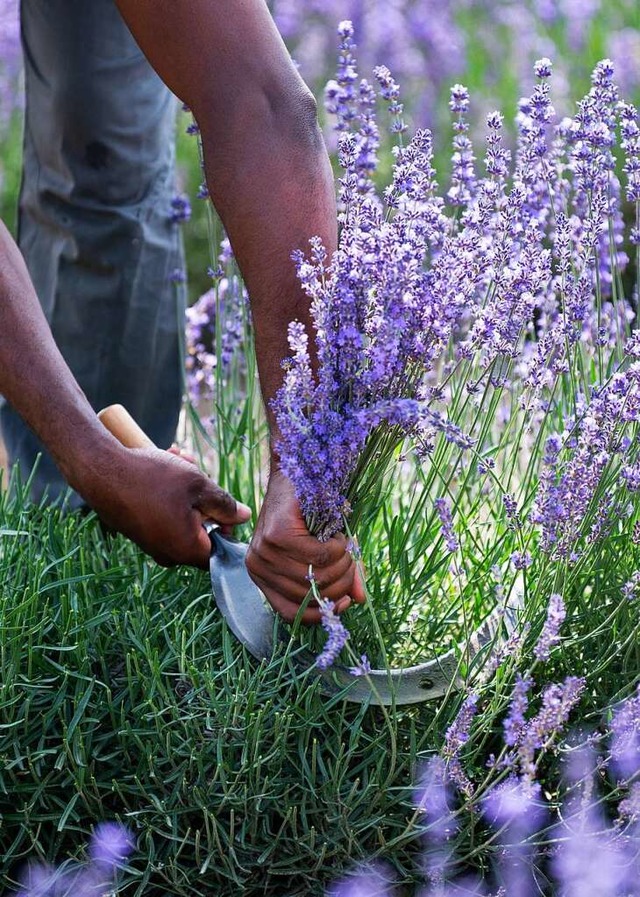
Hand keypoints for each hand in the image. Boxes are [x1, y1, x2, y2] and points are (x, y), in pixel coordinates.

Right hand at [81, 444, 250, 567]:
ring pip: (183, 515)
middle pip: (202, 529)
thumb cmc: (151, 478)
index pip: (222, 550)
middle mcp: (169, 553)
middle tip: (198, 468)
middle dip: (204, 497)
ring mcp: (152, 543)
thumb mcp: (198, 484)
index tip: (224, 503)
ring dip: (186, 487)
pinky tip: (165, 461)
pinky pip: (164, 513)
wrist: (100, 471)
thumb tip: (244, 516)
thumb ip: (225, 504)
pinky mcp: (139, 530)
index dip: (228, 526)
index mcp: (187, 550)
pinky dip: (168, 490)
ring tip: (178, 456)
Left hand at [245, 469, 365, 623]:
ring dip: (343, 563)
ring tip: (345, 546)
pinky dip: (339, 548)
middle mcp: (257, 567)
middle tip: (352, 563)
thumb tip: (358, 600)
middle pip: (310, 596)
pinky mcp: (277, 534)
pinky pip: (320, 556)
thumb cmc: (309, 515)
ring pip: (317, 576)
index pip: (290, 612)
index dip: (321, 613)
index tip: (345, 602)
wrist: (297, 471)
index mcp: (262, 576)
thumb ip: (339, 576)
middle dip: (341, 583)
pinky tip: (339, 535)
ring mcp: (265, 551)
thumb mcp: (323, 551)